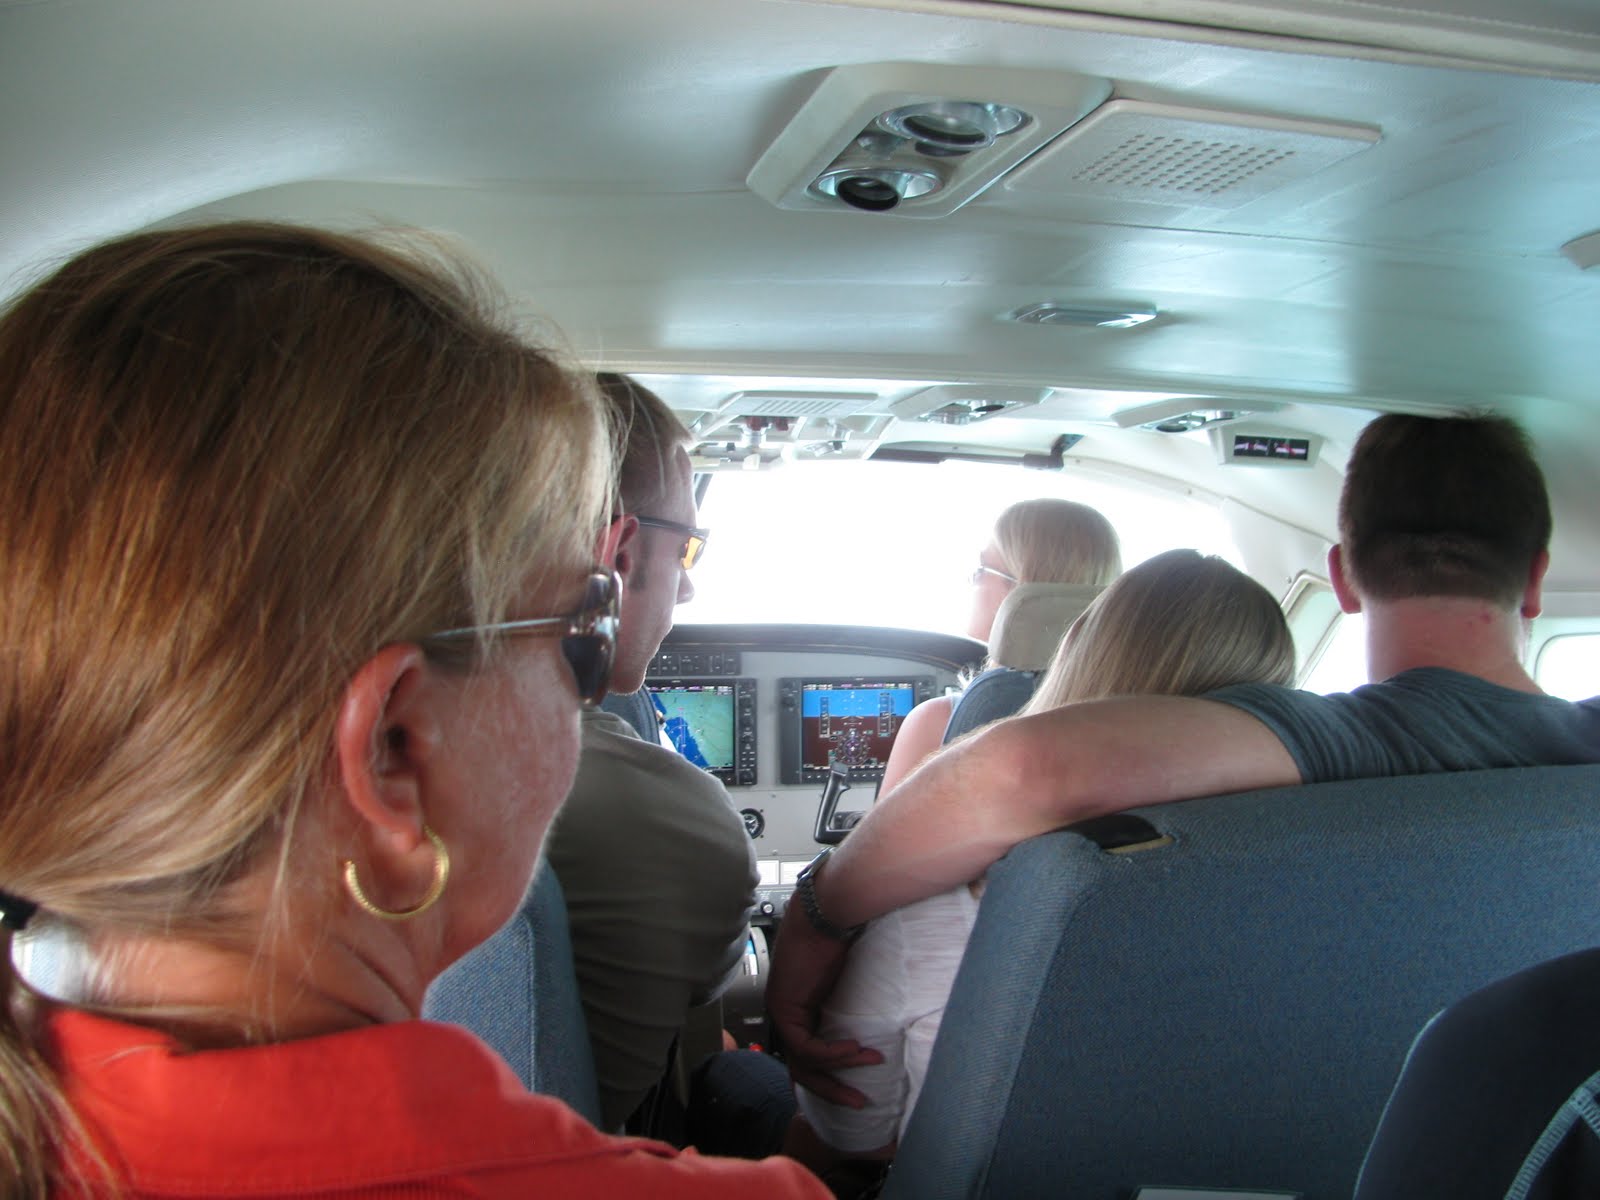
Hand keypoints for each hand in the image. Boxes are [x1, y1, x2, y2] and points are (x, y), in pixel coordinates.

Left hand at [766, 901, 882, 1106]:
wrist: (829, 910)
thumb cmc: (842, 934)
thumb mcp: (850, 979)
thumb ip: (852, 1004)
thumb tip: (882, 1021)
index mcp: (800, 1006)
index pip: (807, 1054)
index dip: (829, 1074)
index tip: (856, 1084)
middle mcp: (786, 1010)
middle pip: (801, 1067)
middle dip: (831, 1088)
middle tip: (859, 1101)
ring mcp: (782, 1009)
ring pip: (802, 1063)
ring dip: (838, 1072)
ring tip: (870, 1063)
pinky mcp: (785, 1007)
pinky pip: (807, 1047)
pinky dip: (834, 1054)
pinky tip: (857, 1049)